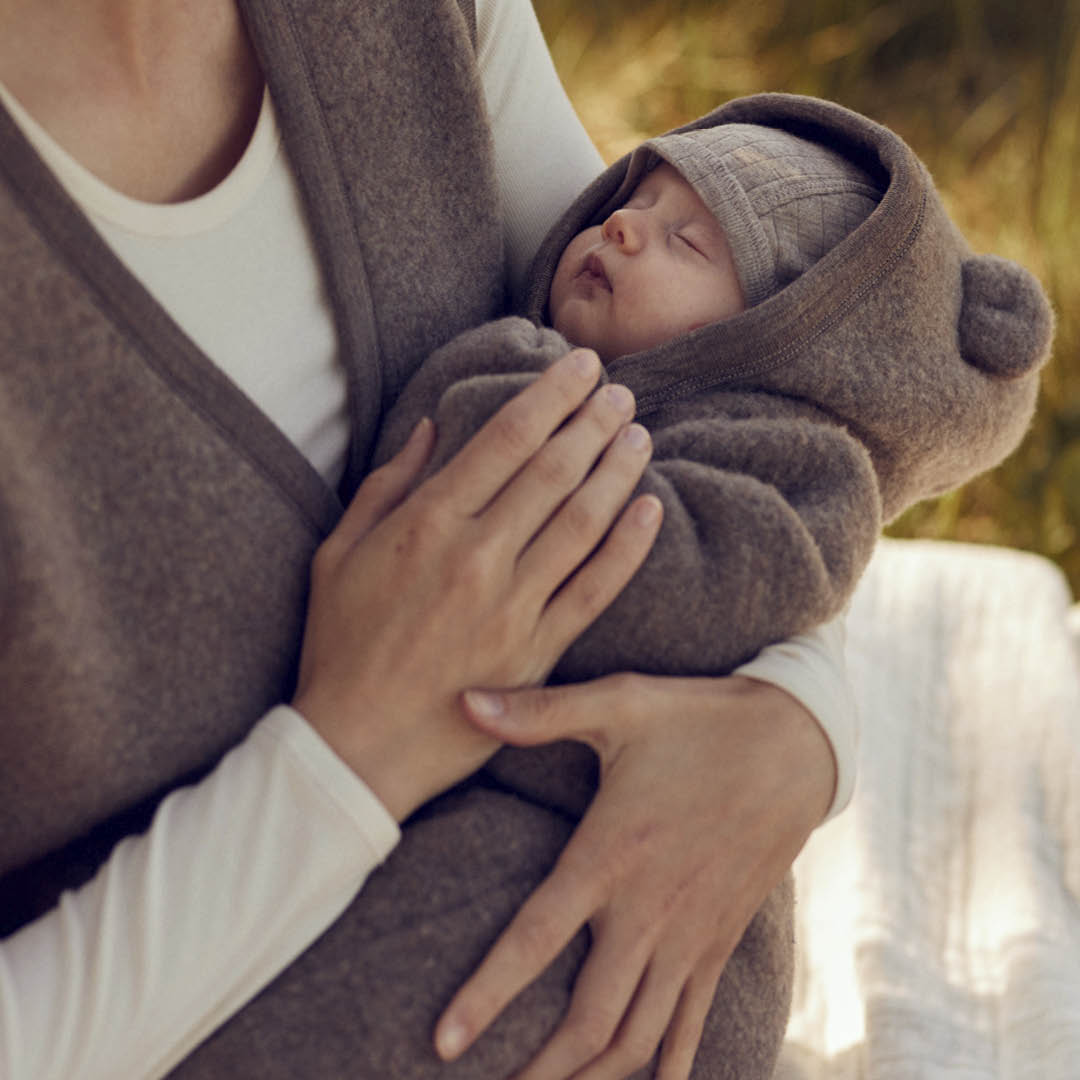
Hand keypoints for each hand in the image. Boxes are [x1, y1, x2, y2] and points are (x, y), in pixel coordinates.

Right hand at [291, 350, 662, 821]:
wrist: (357, 745)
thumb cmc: (340, 645)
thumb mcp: (339, 553)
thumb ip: (386, 485)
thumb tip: (432, 428)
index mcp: (426, 524)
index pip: (506, 439)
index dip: (552, 395)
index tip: (580, 367)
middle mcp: (477, 556)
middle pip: (554, 470)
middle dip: (593, 420)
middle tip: (619, 390)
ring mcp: (513, 605)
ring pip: (584, 521)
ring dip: (617, 469)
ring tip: (637, 433)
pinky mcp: (538, 650)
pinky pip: (596, 589)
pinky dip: (628, 546)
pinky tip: (650, 509)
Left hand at [434, 673, 834, 1078]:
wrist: (796, 743)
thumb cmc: (699, 719)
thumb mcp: (620, 702)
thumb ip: (539, 712)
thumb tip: (463, 700)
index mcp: (610, 855)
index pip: (534, 940)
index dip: (486, 995)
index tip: (445, 1043)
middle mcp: (647, 909)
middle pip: (588, 1017)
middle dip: (542, 1070)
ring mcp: (689, 932)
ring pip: (639, 1034)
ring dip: (596, 1077)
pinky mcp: (721, 937)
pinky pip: (691, 1019)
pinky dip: (668, 1065)